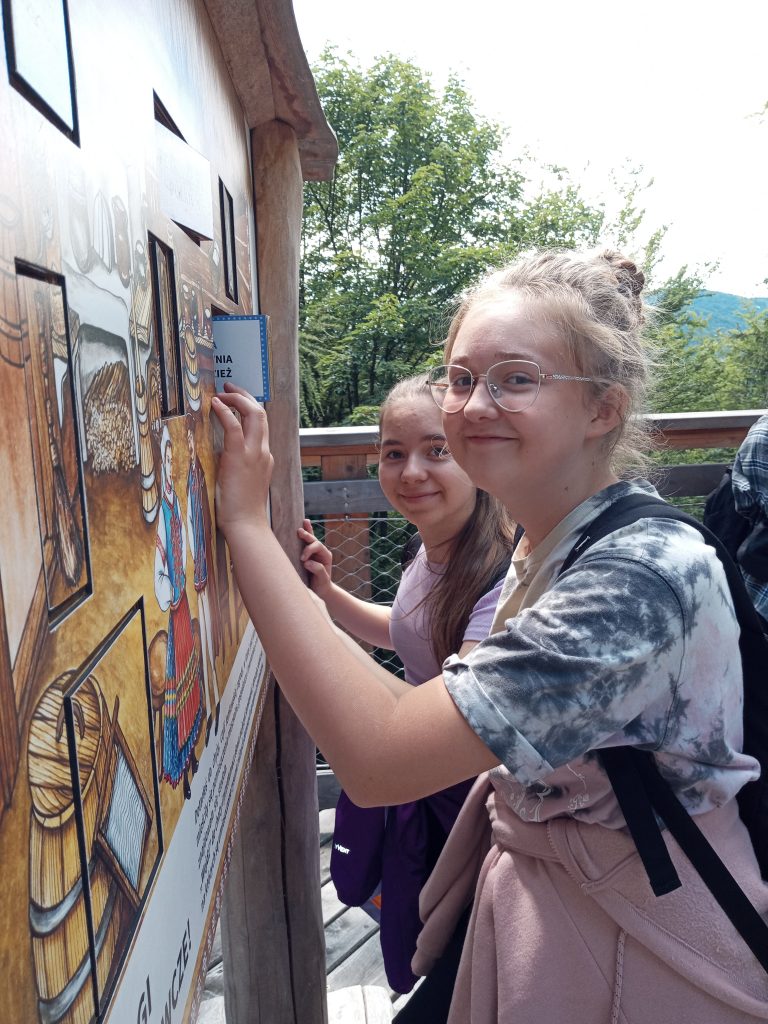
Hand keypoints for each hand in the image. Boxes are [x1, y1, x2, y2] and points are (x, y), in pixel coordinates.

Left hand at [211, 383, 272, 536]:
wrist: (245, 525)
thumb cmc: (241, 510)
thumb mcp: (243, 482)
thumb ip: (238, 466)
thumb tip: (221, 455)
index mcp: (265, 457)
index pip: (261, 425)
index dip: (248, 407)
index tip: (234, 400)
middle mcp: (263, 451)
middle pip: (261, 413)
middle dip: (245, 395)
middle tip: (229, 387)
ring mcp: (254, 453)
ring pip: (253, 414)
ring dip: (237, 398)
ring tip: (221, 394)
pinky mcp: (239, 457)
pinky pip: (234, 426)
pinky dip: (225, 411)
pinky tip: (215, 404)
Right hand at [298, 519, 332, 596]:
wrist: (321, 590)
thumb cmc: (321, 585)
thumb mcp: (322, 580)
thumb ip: (318, 571)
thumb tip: (308, 562)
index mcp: (326, 556)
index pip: (317, 547)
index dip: (309, 550)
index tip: (302, 559)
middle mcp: (321, 552)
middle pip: (314, 540)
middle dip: (307, 536)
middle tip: (299, 533)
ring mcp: (315, 552)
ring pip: (311, 538)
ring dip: (307, 531)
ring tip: (303, 523)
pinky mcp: (309, 554)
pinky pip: (308, 541)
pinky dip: (307, 531)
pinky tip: (305, 522)